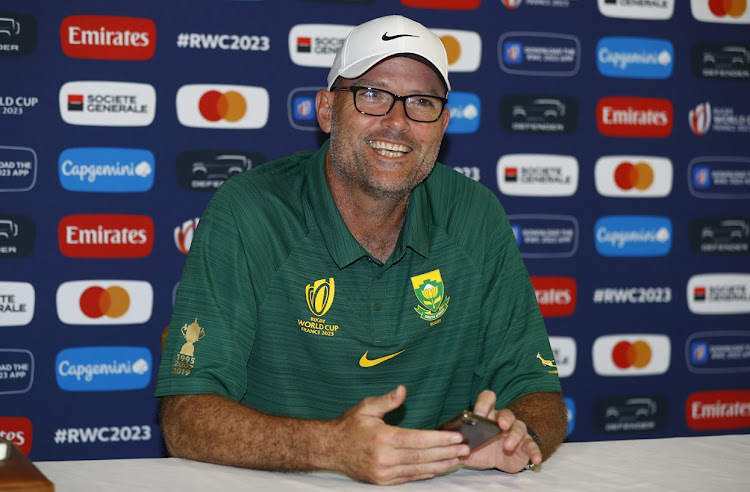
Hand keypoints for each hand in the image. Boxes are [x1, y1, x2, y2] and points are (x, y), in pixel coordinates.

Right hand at [329, 385, 469, 484]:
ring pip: (419, 469)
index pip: (418, 440)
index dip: (440, 439)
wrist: (330, 449)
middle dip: (447, 452)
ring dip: (441, 465)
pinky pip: (410, 478)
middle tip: (466, 448)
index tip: (457, 436)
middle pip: (423, 456)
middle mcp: (385, 458)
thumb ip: (386, 400)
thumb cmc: (349, 426)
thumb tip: (403, 390)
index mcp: (383, 438)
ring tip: (458, 459)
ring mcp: (384, 473)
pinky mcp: (383, 482)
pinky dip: (426, 473)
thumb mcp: (366, 407)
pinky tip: (438, 468)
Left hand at [460, 390, 540, 472]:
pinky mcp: (525, 446)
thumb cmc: (480, 448)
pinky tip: (535, 459)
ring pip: (520, 427)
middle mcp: (503, 420)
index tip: (480, 412)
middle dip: (504, 418)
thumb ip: (459, 446)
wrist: (494, 461)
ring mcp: (516, 432)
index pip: (487, 399)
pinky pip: (532, 446)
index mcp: (487, 415)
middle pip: (506, 413)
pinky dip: (535, 452)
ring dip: (515, 436)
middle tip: (501, 425)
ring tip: (508, 446)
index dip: (484, 402)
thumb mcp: (468, 448)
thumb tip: (451, 446)